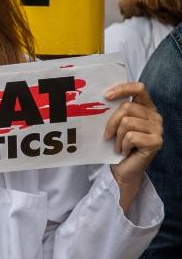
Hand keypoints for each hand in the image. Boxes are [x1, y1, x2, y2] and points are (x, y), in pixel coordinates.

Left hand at [103, 81, 162, 199]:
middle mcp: (155, 116)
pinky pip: (131, 137)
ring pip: (127, 122)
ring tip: (118, 146)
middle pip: (126, 107)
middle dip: (111, 122)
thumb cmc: (117, 146)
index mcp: (146, 108)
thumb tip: (101, 99)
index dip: (122, 88)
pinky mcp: (156, 142)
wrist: (123, 170)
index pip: (139, 89)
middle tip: (107, 136)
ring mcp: (158, 129)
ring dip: (117, 137)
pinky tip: (124, 152)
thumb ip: (114, 112)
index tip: (105, 96)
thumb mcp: (114, 125)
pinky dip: (122, 146)